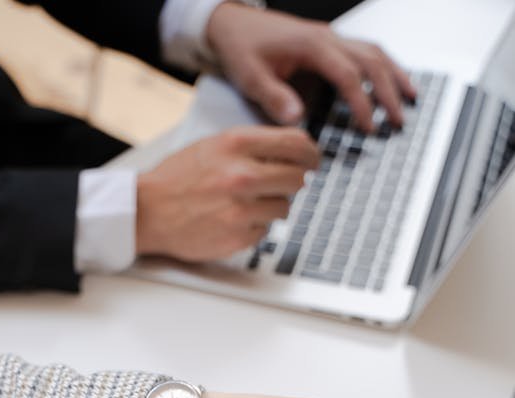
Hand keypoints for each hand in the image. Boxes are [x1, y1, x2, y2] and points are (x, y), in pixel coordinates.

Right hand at [136, 126, 318, 260]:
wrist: (147, 211)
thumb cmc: (177, 179)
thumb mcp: (214, 146)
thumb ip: (252, 147)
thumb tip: (293, 153)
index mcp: (237, 144)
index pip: (296, 143)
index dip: (310, 153)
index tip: (312, 160)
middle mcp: (242, 174)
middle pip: (297, 179)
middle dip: (293, 182)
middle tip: (283, 185)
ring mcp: (242, 208)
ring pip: (283, 208)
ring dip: (271, 207)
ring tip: (245, 204)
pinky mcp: (238, 236)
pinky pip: (264, 231)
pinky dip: (253, 227)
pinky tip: (231, 220)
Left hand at [206, 3, 415, 131]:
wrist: (232, 23)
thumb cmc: (240, 47)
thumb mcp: (249, 77)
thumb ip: (273, 97)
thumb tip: (297, 117)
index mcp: (312, 45)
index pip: (348, 76)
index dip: (361, 103)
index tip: (369, 128)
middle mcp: (327, 38)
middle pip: (371, 61)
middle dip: (389, 92)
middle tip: (399, 120)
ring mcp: (331, 38)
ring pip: (374, 52)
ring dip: (394, 75)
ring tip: (411, 98)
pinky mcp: (329, 43)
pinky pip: (364, 51)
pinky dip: (383, 66)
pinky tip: (392, 80)